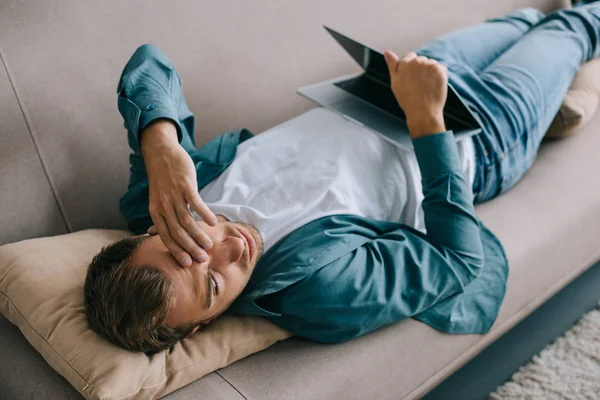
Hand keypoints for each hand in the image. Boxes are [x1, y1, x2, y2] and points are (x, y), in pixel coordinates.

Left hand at [141, 119, 216, 266]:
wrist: (161, 154)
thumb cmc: (162, 179)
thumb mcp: (157, 199)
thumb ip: (160, 216)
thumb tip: (152, 234)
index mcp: (156, 211)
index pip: (166, 236)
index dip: (176, 251)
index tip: (187, 264)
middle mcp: (163, 205)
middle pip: (177, 232)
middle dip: (189, 248)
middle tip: (202, 259)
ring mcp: (174, 195)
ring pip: (186, 220)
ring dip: (198, 235)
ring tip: (208, 245)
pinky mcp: (185, 185)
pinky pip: (195, 203)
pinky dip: (204, 214)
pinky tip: (212, 222)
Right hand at [384, 50, 447, 138]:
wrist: (423, 112)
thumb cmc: (407, 99)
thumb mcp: (395, 82)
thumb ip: (392, 64)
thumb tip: (387, 52)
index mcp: (404, 63)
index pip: (410, 57)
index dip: (410, 69)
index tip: (411, 79)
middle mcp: (417, 61)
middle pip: (421, 60)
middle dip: (420, 69)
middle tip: (418, 85)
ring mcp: (430, 65)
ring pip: (431, 64)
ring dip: (430, 72)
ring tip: (426, 86)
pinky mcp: (440, 69)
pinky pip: (441, 68)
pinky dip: (439, 75)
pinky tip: (434, 86)